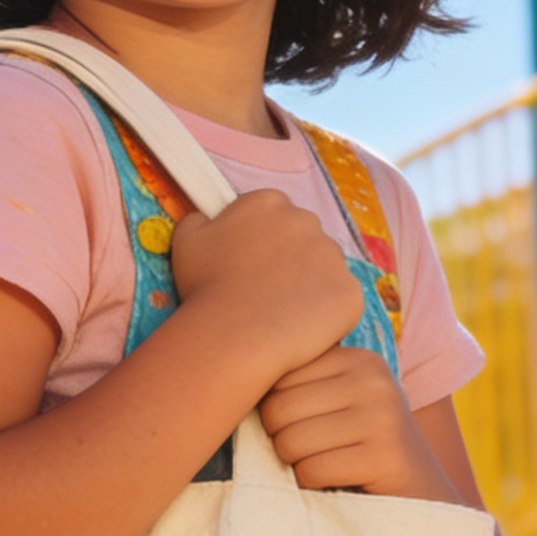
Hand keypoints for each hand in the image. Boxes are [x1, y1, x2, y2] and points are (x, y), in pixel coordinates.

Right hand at [171, 192, 365, 382]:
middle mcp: (307, 221)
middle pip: (302, 237)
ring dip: (308, 285)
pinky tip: (300, 328)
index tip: (248, 263)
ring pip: (324, 269)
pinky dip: (325, 314)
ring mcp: (334, 257)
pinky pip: (340, 301)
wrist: (237, 332)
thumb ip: (199, 220)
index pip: (271, 213)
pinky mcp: (350, 291)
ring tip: (281, 313)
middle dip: (289, 258)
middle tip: (265, 290)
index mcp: (268, 203)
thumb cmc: (206, 285)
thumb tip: (207, 219)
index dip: (259, 240)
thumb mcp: (187, 241)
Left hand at [257, 345, 460, 499]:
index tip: (307, 424)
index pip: (274, 374)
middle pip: (276, 409)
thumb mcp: (337, 402)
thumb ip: (297, 383)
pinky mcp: (384, 456)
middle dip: (283, 440)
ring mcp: (382, 415)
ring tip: (330, 464)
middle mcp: (372, 377)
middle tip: (316, 451)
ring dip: (298, 465)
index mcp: (356, 357)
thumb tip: (223, 373)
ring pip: (289, 442)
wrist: (424, 497)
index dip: (276, 410)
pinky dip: (314, 485)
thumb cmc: (362, 449)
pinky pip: (311, 471)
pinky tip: (340, 482)